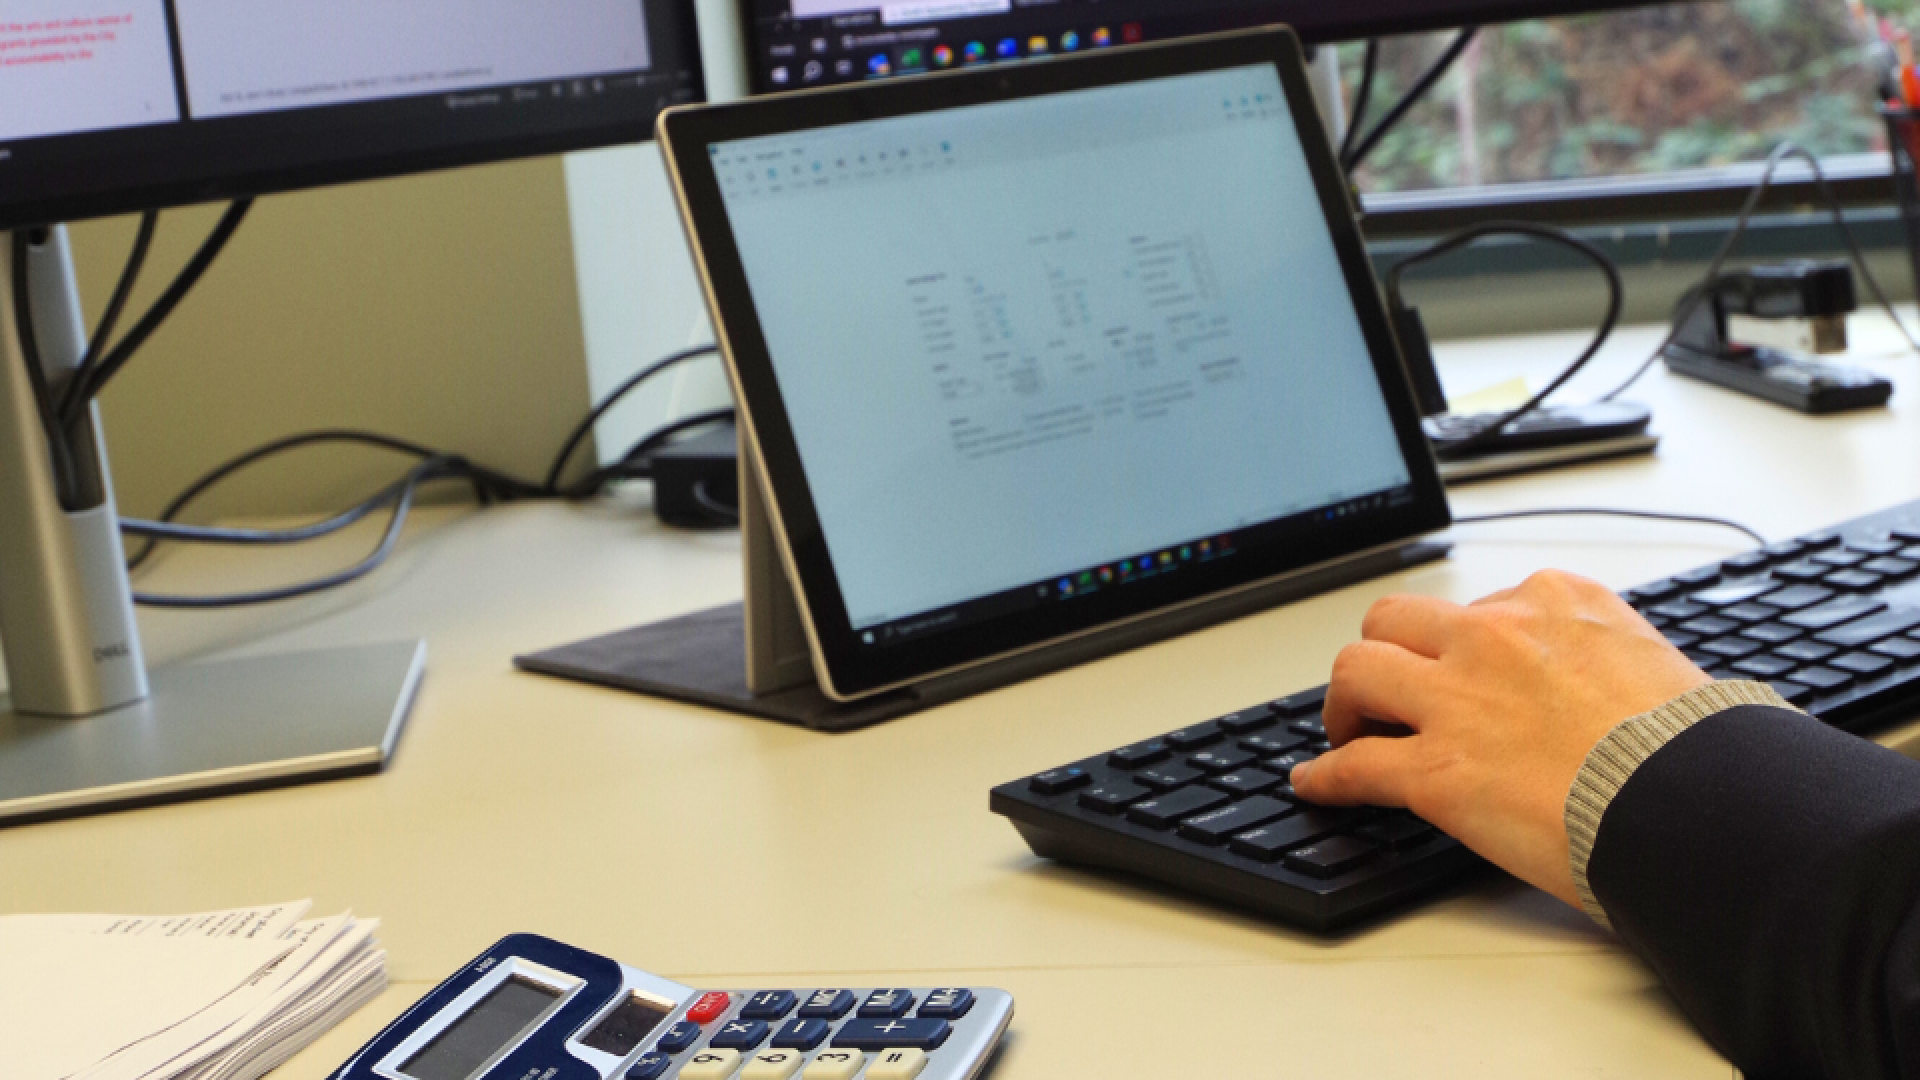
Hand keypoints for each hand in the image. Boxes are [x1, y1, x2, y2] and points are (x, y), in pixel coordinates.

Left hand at [1290, 570, 1711, 907]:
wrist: (1700, 804)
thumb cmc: (1700, 750)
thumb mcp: (1661, 666)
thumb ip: (1611, 660)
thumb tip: (1611, 687)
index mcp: (1557, 602)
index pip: (1481, 604)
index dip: (1460, 641)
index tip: (1460, 665)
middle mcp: (1497, 635)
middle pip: (1398, 619)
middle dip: (1385, 651)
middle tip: (1387, 689)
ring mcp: (1458, 698)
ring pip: (1358, 671)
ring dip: (1345, 701)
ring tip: (1347, 728)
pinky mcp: (1436, 768)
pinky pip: (1355, 765)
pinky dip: (1327, 777)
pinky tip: (1316, 785)